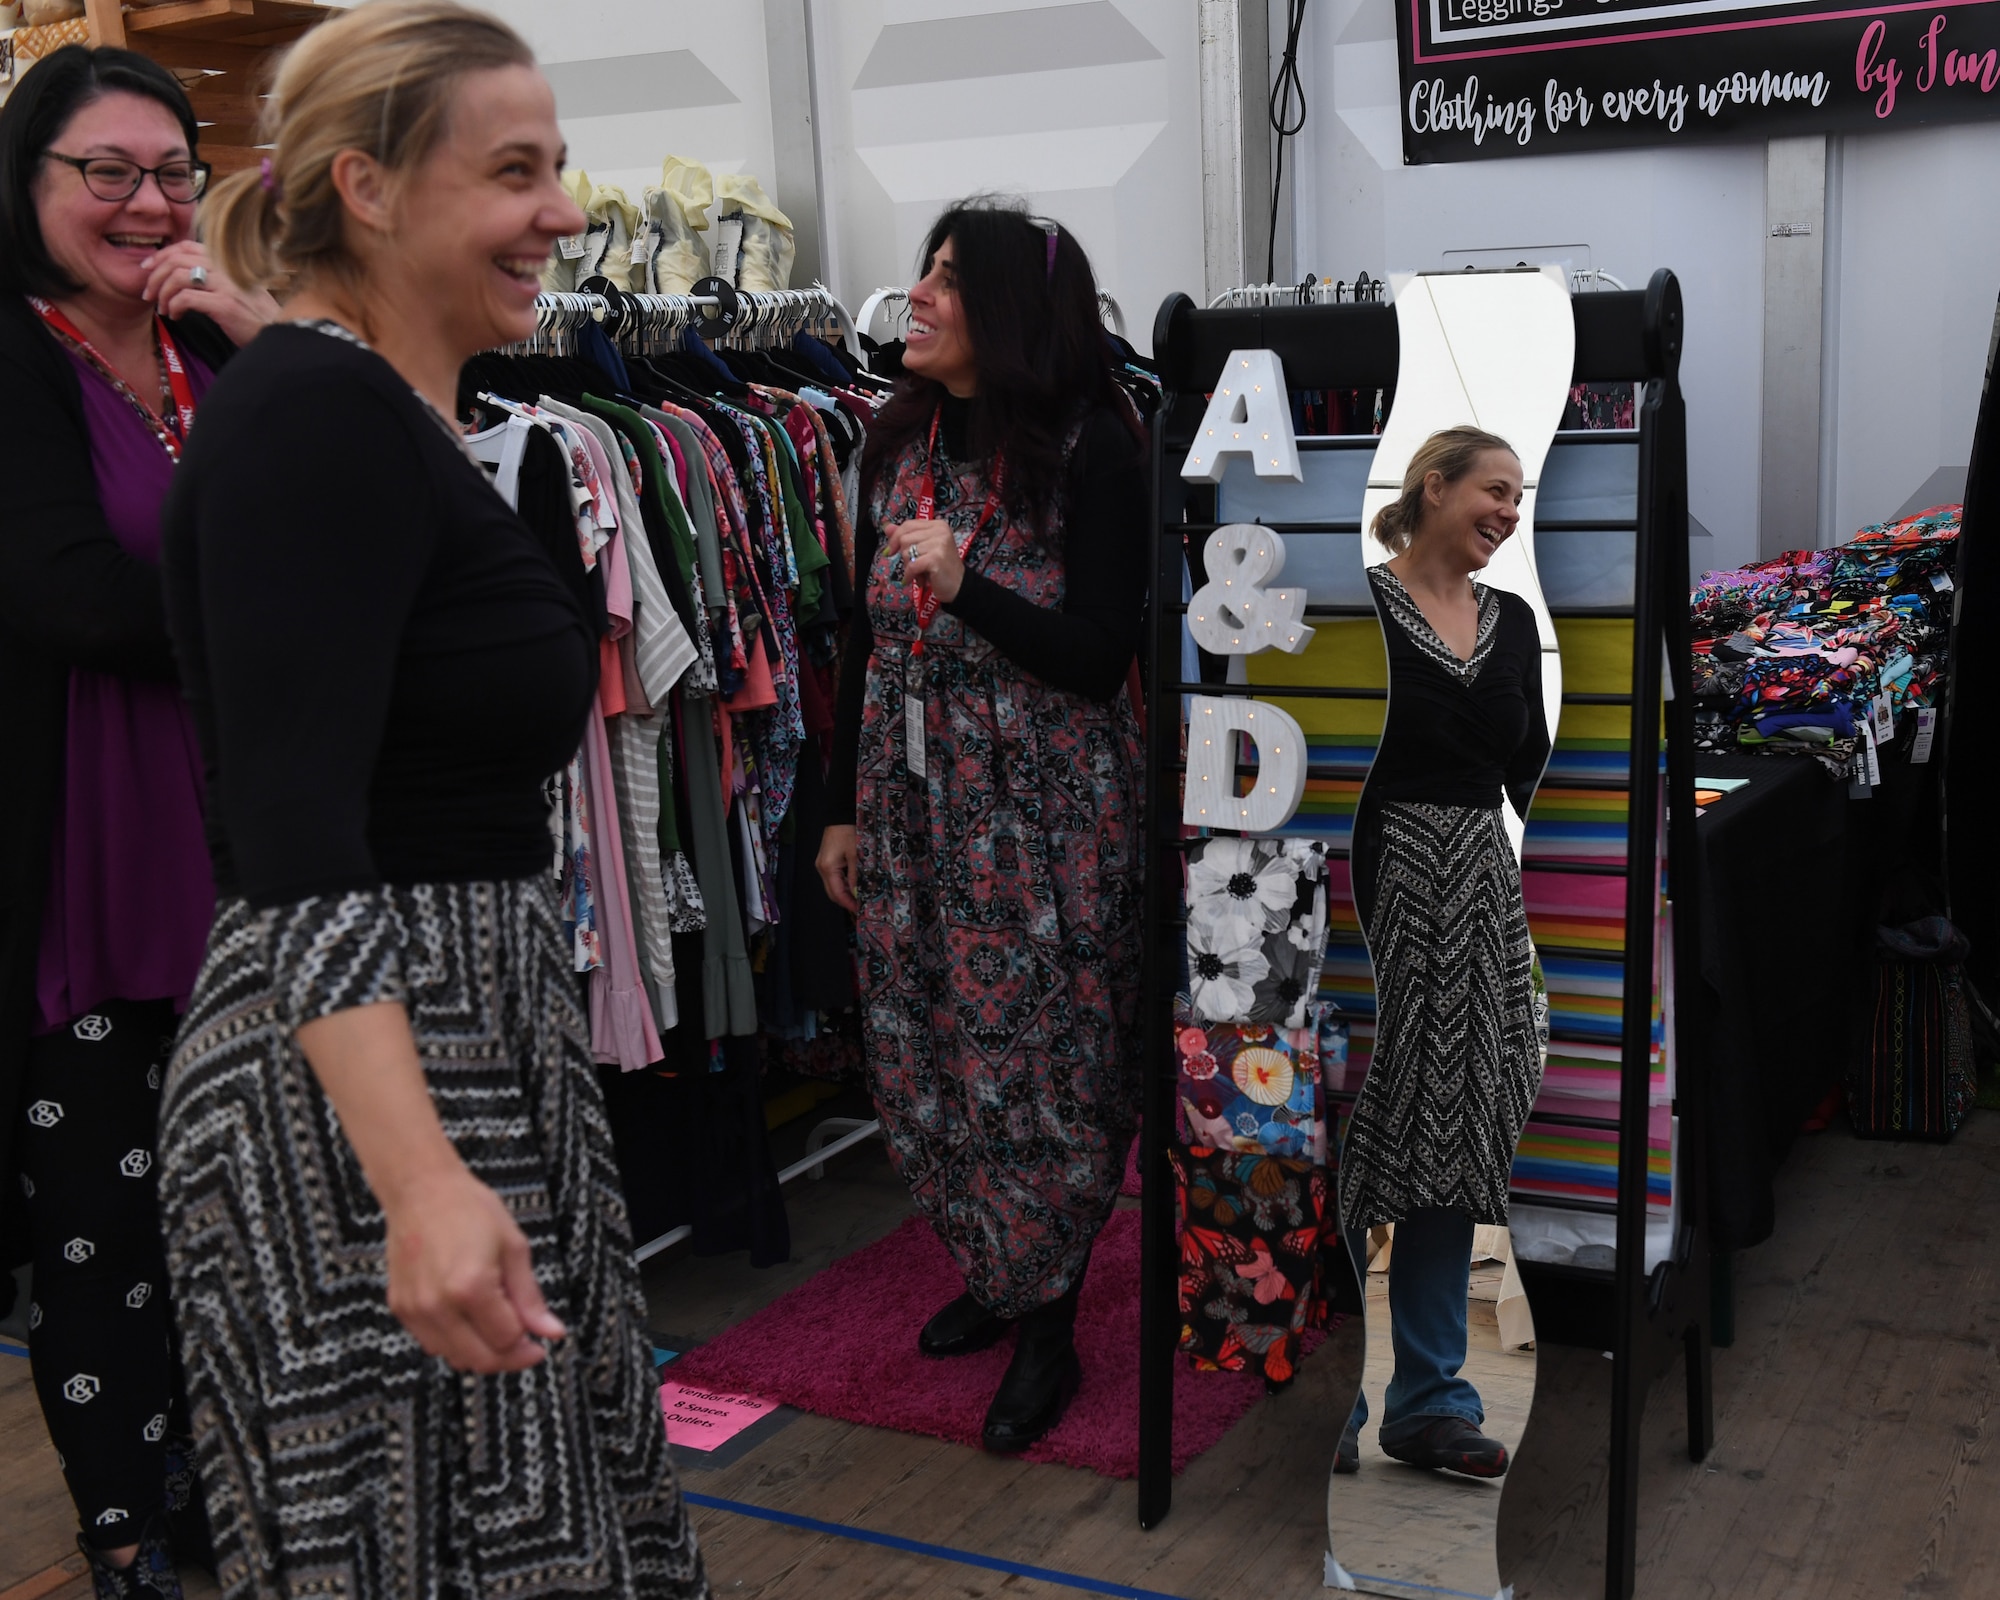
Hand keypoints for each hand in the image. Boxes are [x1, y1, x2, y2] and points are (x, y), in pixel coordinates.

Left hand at [141, 240, 280, 346]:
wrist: (283, 337)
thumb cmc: (258, 317)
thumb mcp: (238, 289)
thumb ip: (216, 277)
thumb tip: (183, 275)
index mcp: (227, 261)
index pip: (186, 246)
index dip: (162, 254)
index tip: (148, 269)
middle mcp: (226, 268)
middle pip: (176, 259)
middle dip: (155, 276)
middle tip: (148, 293)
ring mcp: (226, 285)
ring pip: (177, 277)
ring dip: (162, 293)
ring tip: (162, 309)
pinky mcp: (225, 305)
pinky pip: (186, 298)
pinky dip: (174, 307)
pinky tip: (176, 317)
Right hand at [381, 1162, 567, 1373]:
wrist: (421, 1190)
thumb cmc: (470, 1209)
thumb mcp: (513, 1248)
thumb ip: (530, 1298)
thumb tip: (552, 1333)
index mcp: (471, 1287)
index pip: (506, 1340)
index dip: (528, 1344)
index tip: (541, 1341)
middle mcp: (437, 1304)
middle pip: (479, 1359)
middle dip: (508, 1358)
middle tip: (525, 1344)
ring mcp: (415, 1310)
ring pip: (454, 1358)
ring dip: (481, 1352)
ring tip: (498, 1326)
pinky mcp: (400, 1309)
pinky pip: (432, 1344)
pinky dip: (455, 1342)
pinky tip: (470, 1319)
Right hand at [816, 824, 859, 914]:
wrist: (840, 816)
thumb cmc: (848, 831)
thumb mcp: (856, 855)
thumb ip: (856, 876)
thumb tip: (859, 893)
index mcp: (827, 867)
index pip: (837, 893)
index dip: (848, 904)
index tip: (859, 910)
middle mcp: (822, 868)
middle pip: (832, 892)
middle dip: (846, 901)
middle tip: (861, 907)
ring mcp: (822, 865)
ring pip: (833, 886)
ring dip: (845, 894)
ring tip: (860, 898)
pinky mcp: (826, 862)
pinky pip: (834, 878)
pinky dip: (843, 885)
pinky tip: (854, 887)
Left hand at [884, 518, 964, 603]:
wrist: (959, 585)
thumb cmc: (941, 567)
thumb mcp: (923, 549)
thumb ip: (906, 536)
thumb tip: (887, 527)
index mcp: (937, 525)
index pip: (908, 525)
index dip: (895, 538)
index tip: (890, 551)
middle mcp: (940, 531)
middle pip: (905, 538)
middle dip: (904, 556)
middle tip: (914, 566)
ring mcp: (939, 543)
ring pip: (907, 552)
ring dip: (909, 567)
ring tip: (920, 574)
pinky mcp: (936, 558)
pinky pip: (912, 566)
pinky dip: (910, 575)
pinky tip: (917, 581)